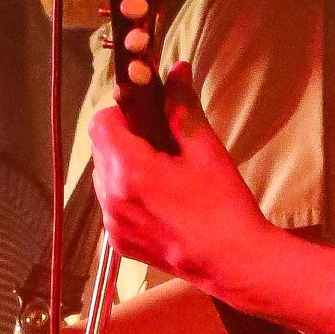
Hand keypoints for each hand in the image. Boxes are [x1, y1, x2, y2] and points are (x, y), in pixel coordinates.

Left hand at [89, 65, 271, 293]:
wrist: (234, 264)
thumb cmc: (224, 207)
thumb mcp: (205, 150)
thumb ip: (182, 107)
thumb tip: (175, 69)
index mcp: (130, 171)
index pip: (101, 123)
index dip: (122, 113)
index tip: (147, 117)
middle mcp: (111, 199)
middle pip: (100, 150)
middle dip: (124, 140)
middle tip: (162, 146)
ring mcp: (113, 225)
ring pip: (103, 179)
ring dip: (124, 169)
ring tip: (162, 177)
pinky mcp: (120, 244)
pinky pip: (112, 207)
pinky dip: (128, 198)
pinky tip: (160, 203)